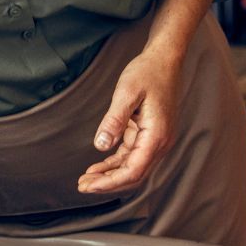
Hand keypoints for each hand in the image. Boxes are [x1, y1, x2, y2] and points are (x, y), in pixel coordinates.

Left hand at [77, 47, 182, 194]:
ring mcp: (155, 139)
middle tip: (82, 186)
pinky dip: (114, 164)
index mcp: (157, 136)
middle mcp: (160, 142)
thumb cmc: (148, 72)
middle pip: (133, 175)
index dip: (110, 182)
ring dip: (110, 176)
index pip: (133, 171)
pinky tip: (97, 167)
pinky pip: (131, 156)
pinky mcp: (149, 134)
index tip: (88, 186)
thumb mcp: (127, 93)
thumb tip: (101, 146)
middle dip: (108, 184)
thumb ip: (114, 120)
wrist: (164, 59)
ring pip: (132, 168)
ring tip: (85, 179)